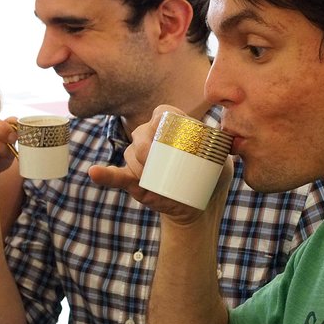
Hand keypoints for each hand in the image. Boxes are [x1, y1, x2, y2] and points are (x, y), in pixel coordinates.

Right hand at [89, 104, 233, 224]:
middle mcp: (152, 141)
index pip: (163, 113)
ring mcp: (140, 161)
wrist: (198, 210)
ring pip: (130, 152)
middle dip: (145, 144)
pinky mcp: (132, 180)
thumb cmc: (210, 180)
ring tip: (147, 175)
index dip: (162, 118)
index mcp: (171, 130)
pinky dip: (104, 175)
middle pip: (143, 132)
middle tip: (155, 159)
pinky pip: (115, 175)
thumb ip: (226, 145)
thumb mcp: (222, 160)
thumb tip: (228, 135)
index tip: (169, 131)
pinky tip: (94, 173)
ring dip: (135, 162)